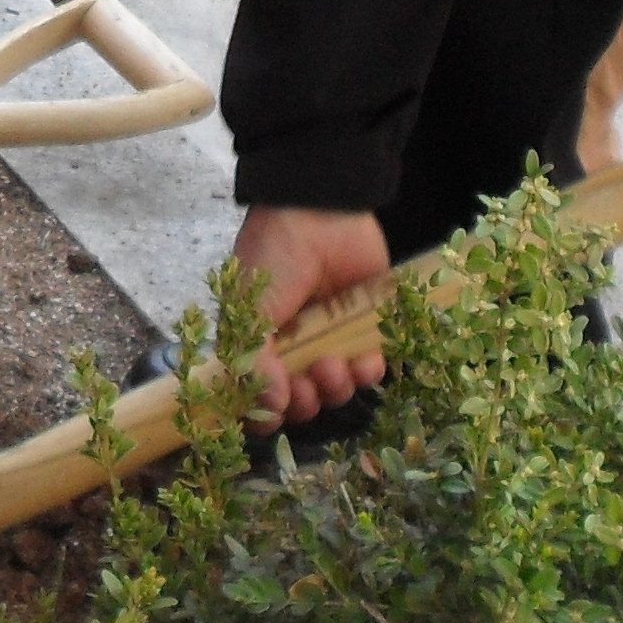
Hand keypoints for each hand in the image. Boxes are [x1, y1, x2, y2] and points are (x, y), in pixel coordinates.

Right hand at [229, 206, 389, 424]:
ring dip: (335, 388)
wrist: (319, 210)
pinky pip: (371, 366)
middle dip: (306, 402)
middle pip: (302, 400)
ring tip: (334, 366)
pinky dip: (369, 372)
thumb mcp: (252, 307)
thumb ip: (256, 361)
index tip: (277, 410)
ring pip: (337, 388)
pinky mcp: (367, 327)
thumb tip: (271, 408)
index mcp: (260, 344)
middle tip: (307, 387)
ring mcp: (333, 338)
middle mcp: (296, 347)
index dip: (269, 412)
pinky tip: (365, 362)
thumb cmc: (275, 257)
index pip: (261, 396)